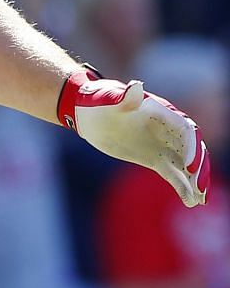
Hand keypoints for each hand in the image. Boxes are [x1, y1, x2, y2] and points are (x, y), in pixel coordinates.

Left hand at [61, 69, 210, 206]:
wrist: (87, 111)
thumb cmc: (98, 99)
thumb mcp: (107, 97)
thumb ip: (123, 96)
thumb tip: (136, 86)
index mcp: (162, 112)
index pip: (186, 130)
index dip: (191, 148)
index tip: (189, 166)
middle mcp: (168, 129)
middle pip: (193, 149)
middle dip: (200, 167)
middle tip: (200, 187)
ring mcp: (162, 144)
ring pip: (187, 164)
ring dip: (196, 180)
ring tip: (201, 200)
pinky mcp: (154, 158)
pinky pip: (172, 173)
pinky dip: (182, 186)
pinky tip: (190, 201)